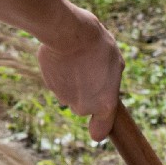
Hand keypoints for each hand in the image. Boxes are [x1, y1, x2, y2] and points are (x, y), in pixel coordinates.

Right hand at [37, 3, 123, 141]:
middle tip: (91, 70)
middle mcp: (83, 107)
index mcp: (104, 104)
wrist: (67, 33)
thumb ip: (111, 81)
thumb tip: (105, 84)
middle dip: (87, 93)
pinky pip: (58, 82)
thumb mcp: (116, 61)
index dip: (99, 129)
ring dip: (73, 81)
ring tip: (77, 59)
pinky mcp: (49, 85)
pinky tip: (64, 56)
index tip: (97, 129)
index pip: (100, 131)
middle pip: (84, 106)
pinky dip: (61, 73)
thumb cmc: (97, 45)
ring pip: (70, 93)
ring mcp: (64, 98)